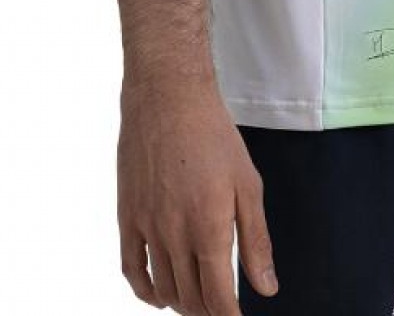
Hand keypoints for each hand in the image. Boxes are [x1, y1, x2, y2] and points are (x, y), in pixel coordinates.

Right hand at [116, 74, 277, 313]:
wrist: (168, 99)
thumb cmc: (214, 136)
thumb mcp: (248, 184)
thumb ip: (257, 240)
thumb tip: (266, 287)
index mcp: (209, 227)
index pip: (218, 296)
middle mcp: (174, 234)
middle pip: (190, 296)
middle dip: (208, 310)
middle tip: (222, 306)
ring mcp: (147, 227)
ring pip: (162, 288)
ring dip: (181, 303)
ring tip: (198, 301)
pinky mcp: (127, 217)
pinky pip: (131, 269)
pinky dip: (145, 291)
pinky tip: (159, 295)